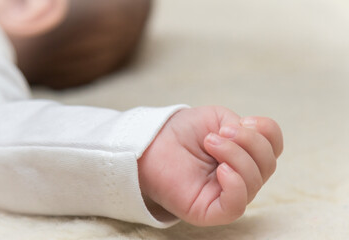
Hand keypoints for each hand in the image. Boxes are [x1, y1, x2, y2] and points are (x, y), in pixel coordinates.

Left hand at [138, 106, 282, 225]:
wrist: (154, 142)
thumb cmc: (184, 131)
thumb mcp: (217, 118)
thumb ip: (242, 127)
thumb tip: (252, 143)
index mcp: (245, 153)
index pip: (273, 147)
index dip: (267, 131)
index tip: (243, 121)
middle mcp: (241, 175)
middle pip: (267, 164)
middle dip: (248, 142)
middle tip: (218, 133)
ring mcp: (227, 194)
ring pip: (253, 182)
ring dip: (235, 156)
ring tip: (210, 142)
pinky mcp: (211, 210)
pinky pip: (236, 205)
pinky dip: (236, 185)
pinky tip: (221, 169)